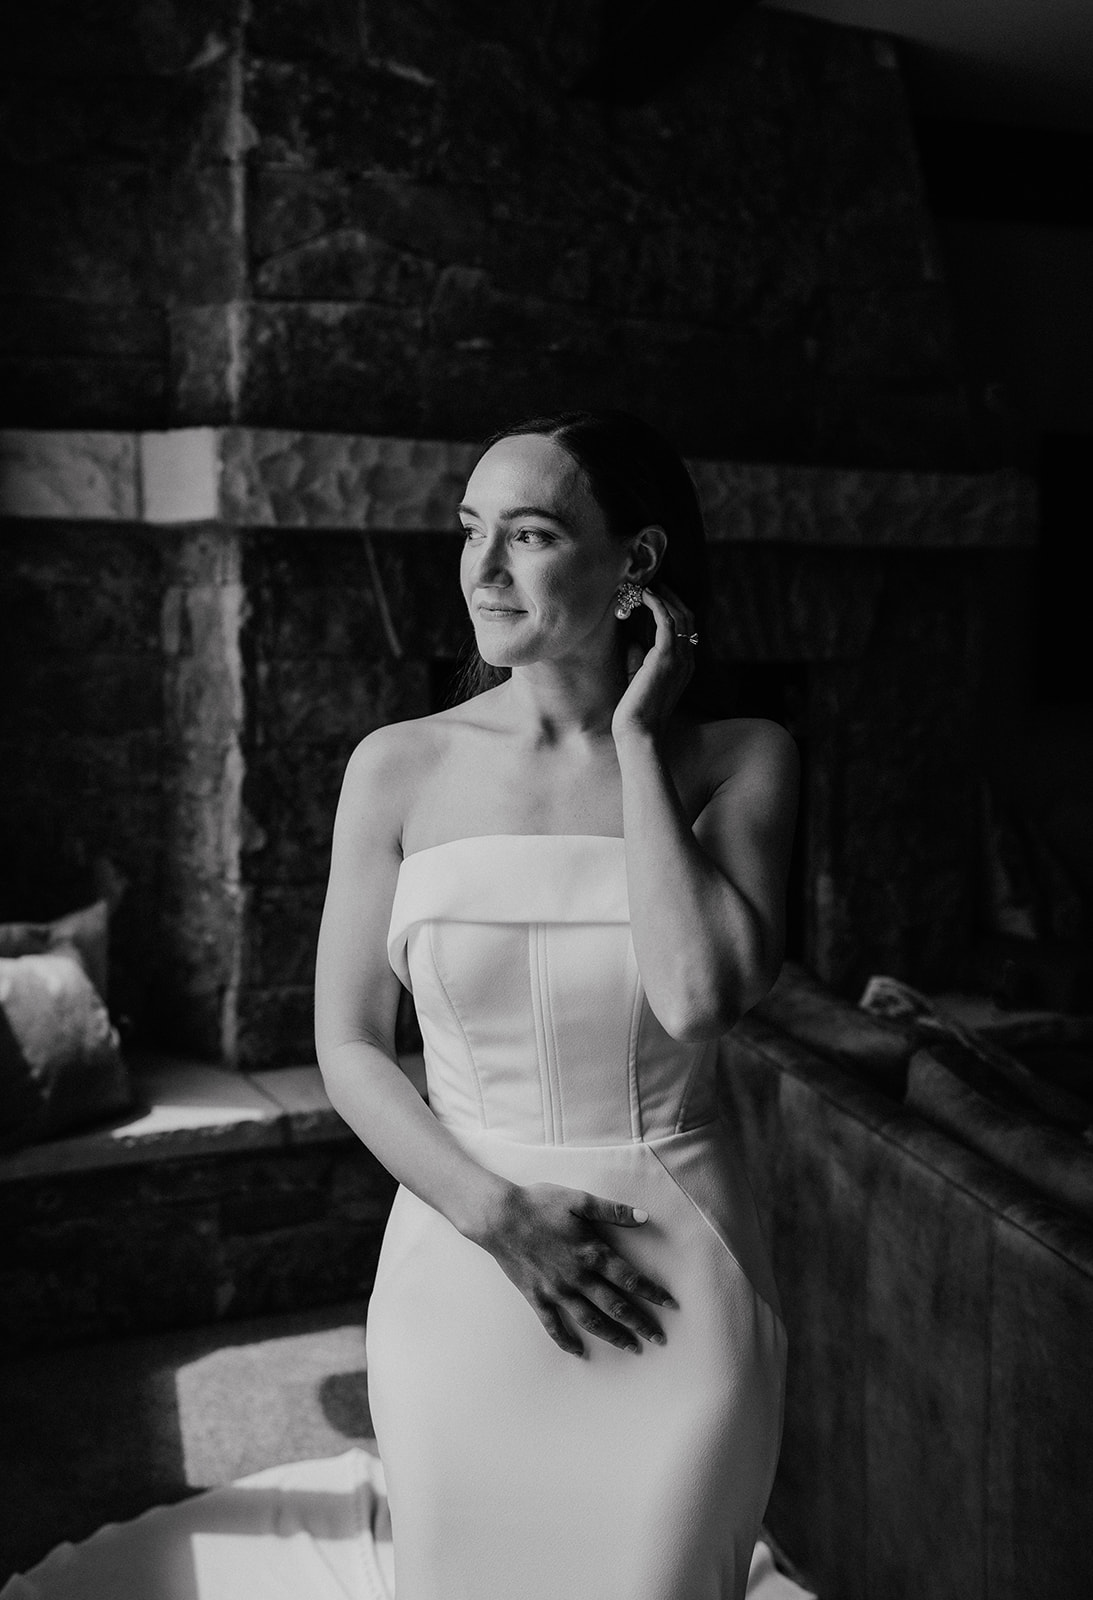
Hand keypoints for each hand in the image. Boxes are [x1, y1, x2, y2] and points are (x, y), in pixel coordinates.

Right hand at [470, 1181, 676, 1355]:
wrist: (499, 1216)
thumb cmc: (539, 1203)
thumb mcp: (579, 1200)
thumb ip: (612, 1211)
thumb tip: (644, 1217)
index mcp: (591, 1253)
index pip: (630, 1279)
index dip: (652, 1292)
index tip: (671, 1305)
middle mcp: (577, 1277)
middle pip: (615, 1306)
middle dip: (640, 1323)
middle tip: (660, 1338)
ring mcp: (556, 1291)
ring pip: (590, 1320)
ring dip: (613, 1336)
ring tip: (632, 1348)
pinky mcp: (536, 1297)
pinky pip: (553, 1326)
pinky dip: (567, 1341)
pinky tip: (579, 1353)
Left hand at [611, 583, 696, 743]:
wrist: (640, 731)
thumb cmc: (636, 710)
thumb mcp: (640, 678)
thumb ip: (641, 658)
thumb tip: (633, 639)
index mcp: (685, 666)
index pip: (687, 629)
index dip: (674, 608)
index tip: (657, 595)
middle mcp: (687, 660)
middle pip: (688, 617)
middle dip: (671, 597)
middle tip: (654, 582)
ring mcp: (680, 658)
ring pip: (680, 615)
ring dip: (663, 597)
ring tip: (647, 585)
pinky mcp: (665, 657)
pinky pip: (666, 621)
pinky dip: (656, 604)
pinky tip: (644, 595)